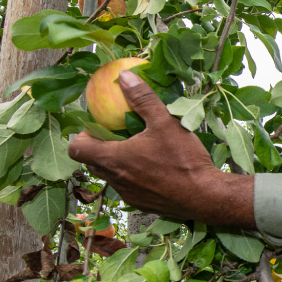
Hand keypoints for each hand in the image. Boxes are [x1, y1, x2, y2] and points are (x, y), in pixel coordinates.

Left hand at [68, 70, 255, 228]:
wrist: (204, 196)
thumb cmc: (183, 159)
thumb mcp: (165, 122)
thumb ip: (143, 99)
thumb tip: (125, 76)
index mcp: (114, 159)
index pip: (77, 148)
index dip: (82, 135)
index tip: (99, 127)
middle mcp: (115, 179)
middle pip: (93, 163)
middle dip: (100, 148)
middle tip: (119, 135)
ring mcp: (128, 195)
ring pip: (112, 177)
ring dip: (119, 163)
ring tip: (141, 151)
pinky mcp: (142, 204)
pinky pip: (130, 188)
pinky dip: (135, 177)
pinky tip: (157, 169)